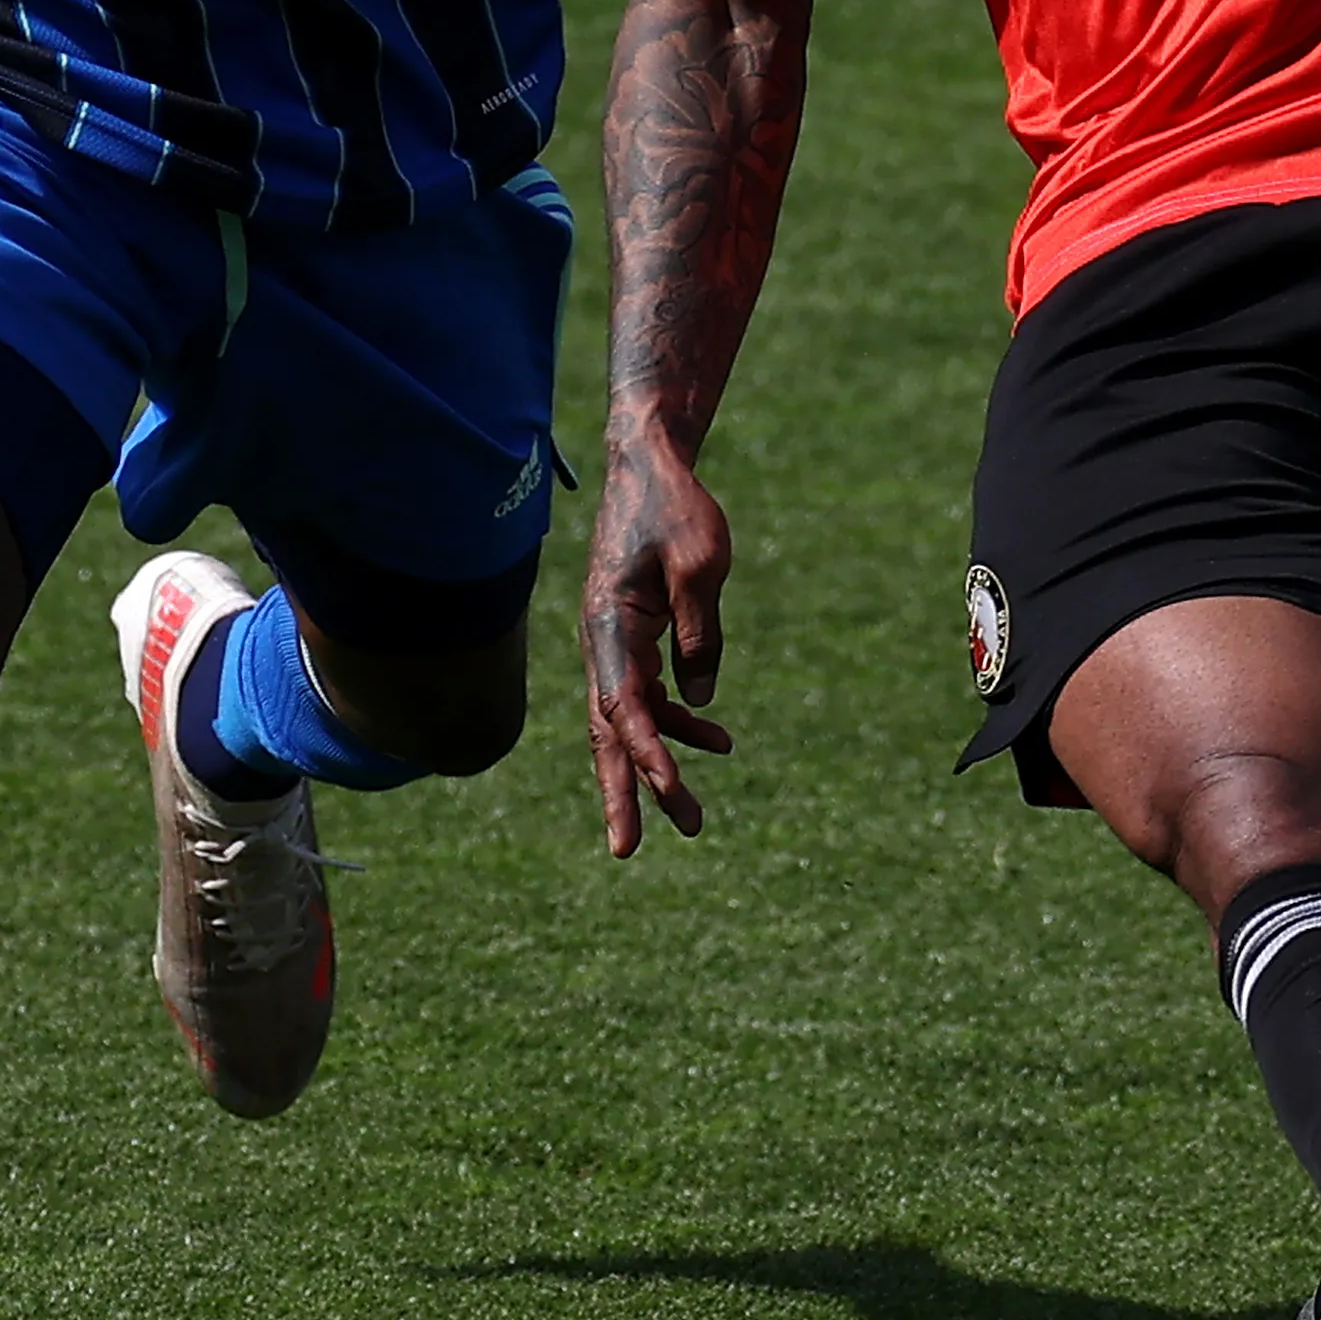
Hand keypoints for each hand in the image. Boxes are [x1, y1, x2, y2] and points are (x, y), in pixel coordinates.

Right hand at [581, 429, 739, 854]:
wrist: (650, 469)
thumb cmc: (676, 510)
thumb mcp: (701, 563)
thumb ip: (700, 630)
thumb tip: (703, 699)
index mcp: (610, 625)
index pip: (623, 705)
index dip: (646, 752)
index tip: (668, 790)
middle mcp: (602, 644)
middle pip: (609, 732)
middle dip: (621, 793)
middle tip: (628, 850)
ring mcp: (614, 646)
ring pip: (629, 724)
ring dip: (655, 772)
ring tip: (691, 821)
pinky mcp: (633, 641)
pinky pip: (650, 698)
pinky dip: (679, 724)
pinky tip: (718, 742)